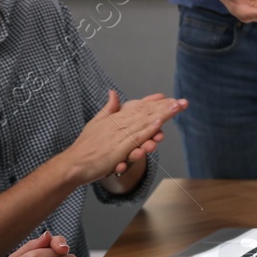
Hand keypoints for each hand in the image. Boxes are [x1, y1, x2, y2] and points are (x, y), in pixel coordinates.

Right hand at [62, 90, 184, 183]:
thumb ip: (108, 108)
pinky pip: (135, 137)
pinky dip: (147, 130)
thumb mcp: (96, 122)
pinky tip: (159, 124)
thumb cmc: (85, 146)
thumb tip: (113, 93)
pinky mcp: (118, 148)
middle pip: (145, 112)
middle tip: (182, 102)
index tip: (170, 98)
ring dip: (161, 115)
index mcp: (115, 118)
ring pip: (143, 122)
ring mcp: (119, 135)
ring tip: (176, 108)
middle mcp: (118, 123)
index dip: (155, 102)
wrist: (73, 163)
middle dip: (165, 107)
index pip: (139, 107)